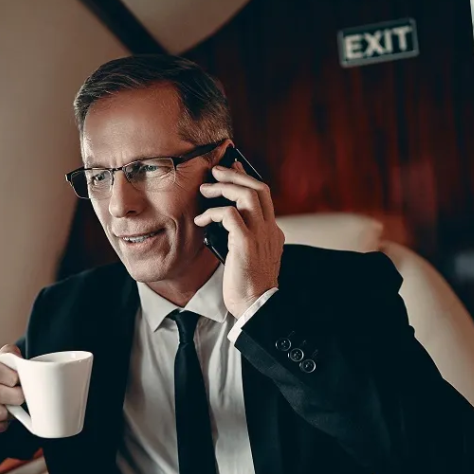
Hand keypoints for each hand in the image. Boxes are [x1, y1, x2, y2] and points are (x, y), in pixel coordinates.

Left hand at [195, 162, 282, 317]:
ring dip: (223, 188)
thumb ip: (242, 237)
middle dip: (235, 174)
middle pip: (258, 188)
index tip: (232, 168)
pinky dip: (213, 212)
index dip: (247, 178)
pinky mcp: (246, 243)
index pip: (263, 196)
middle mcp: (270, 229)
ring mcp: (260, 235)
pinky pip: (229, 215)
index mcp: (272, 232)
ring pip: (247, 195)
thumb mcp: (247, 255)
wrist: (255, 306)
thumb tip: (223, 220)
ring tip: (205, 189)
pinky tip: (201, 219)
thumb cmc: (246, 285)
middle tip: (215, 171)